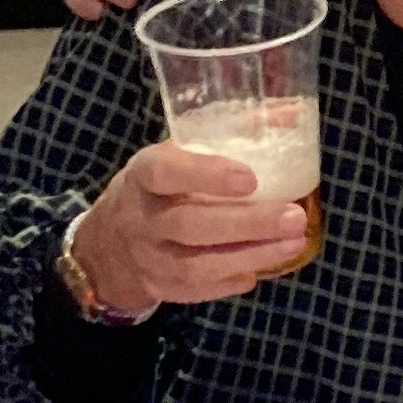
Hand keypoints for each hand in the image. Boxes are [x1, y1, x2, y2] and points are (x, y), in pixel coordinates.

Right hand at [65, 143, 309, 310]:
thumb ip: (229, 134)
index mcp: (143, 175)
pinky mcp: (160, 289)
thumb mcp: (177, 154)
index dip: (206, 175)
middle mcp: (141, 218)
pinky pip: (197, 290)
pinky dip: (231, 281)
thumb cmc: (158, 188)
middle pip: (190, 224)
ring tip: (294, 243)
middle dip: (247, 223)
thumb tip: (292, 112)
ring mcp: (149, 259)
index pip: (165, 172)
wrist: (108, 243)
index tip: (250, 178)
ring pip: (197, 264)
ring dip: (251, 255)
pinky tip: (264, 268)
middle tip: (294, 216)